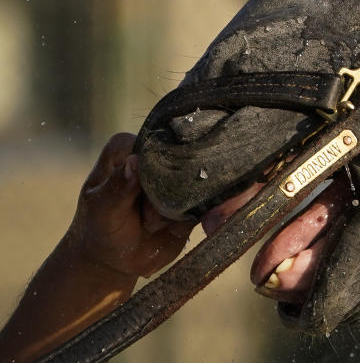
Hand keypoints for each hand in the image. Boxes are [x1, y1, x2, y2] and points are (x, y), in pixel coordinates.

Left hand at [65, 133, 195, 278]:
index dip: (149, 172)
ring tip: (154, 226)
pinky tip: (176, 227)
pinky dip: (199, 213)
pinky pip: (210, 198)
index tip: (137, 197)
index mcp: (127, 149)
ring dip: (179, 206)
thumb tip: (134, 161)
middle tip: (145, 219)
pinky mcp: (194, 195)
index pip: (151, 146)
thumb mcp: (103, 211)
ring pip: (197, 179)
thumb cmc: (102, 230)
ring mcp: (177, 175)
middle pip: (179, 160)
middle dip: (167, 192)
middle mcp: (155, 156)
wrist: (117, 261)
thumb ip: (118, 188)